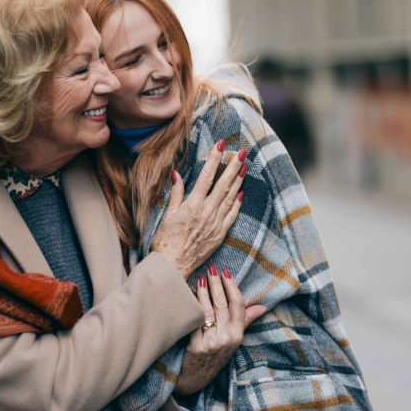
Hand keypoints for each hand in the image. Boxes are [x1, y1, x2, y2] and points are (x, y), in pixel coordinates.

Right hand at [152, 140, 247, 279]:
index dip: (215, 159)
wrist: (173, 265)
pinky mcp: (220, 234)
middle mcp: (207, 212)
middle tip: (243, 152)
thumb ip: (176, 193)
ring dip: (238, 181)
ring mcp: (216, 223)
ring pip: (230, 198)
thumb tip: (176, 173)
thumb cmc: (166, 240)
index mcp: (193, 205)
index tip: (222, 145)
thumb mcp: (168, 214)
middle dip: (234, 166)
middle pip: (224, 184)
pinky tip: (241, 192)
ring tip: (244, 166)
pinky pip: (232, 215)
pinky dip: (237, 203)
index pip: (207, 176)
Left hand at [173, 264, 265, 395]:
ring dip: (204, 290)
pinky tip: (188, 294)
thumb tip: (262, 306)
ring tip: (201, 277)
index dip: (232, 286)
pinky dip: (193, 305)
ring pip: (209, 310)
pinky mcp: (196, 346)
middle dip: (217, 283)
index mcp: (238, 335)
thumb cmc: (214, 356)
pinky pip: (196, 321)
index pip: (238, 305)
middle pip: (223, 304)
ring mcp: (212, 342)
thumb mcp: (233, 340)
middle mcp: (227, 338)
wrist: (195, 379)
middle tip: (211, 268)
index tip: (225, 272)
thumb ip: (245, 321)